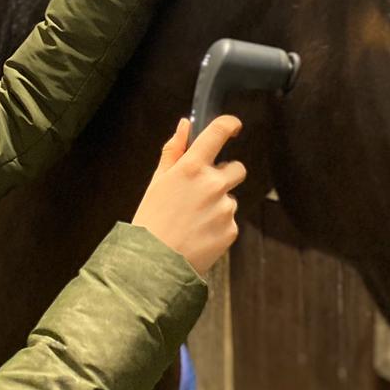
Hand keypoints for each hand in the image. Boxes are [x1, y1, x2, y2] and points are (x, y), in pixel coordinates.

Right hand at [131, 116, 245, 277]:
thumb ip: (173, 151)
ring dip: (218, 203)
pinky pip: (230, 220)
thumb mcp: (157, 182)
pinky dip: (218, 225)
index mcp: (192, 168)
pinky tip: (198, 233)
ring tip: (193, 219)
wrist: (154, 264)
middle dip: (225, 174)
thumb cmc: (151, 220)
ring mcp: (225, 208)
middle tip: (204, 189)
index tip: (233, 127)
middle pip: (237, 168)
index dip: (230, 124)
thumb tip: (185, 126)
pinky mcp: (231, 230)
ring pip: (230, 198)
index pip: (219, 132)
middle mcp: (213, 184)